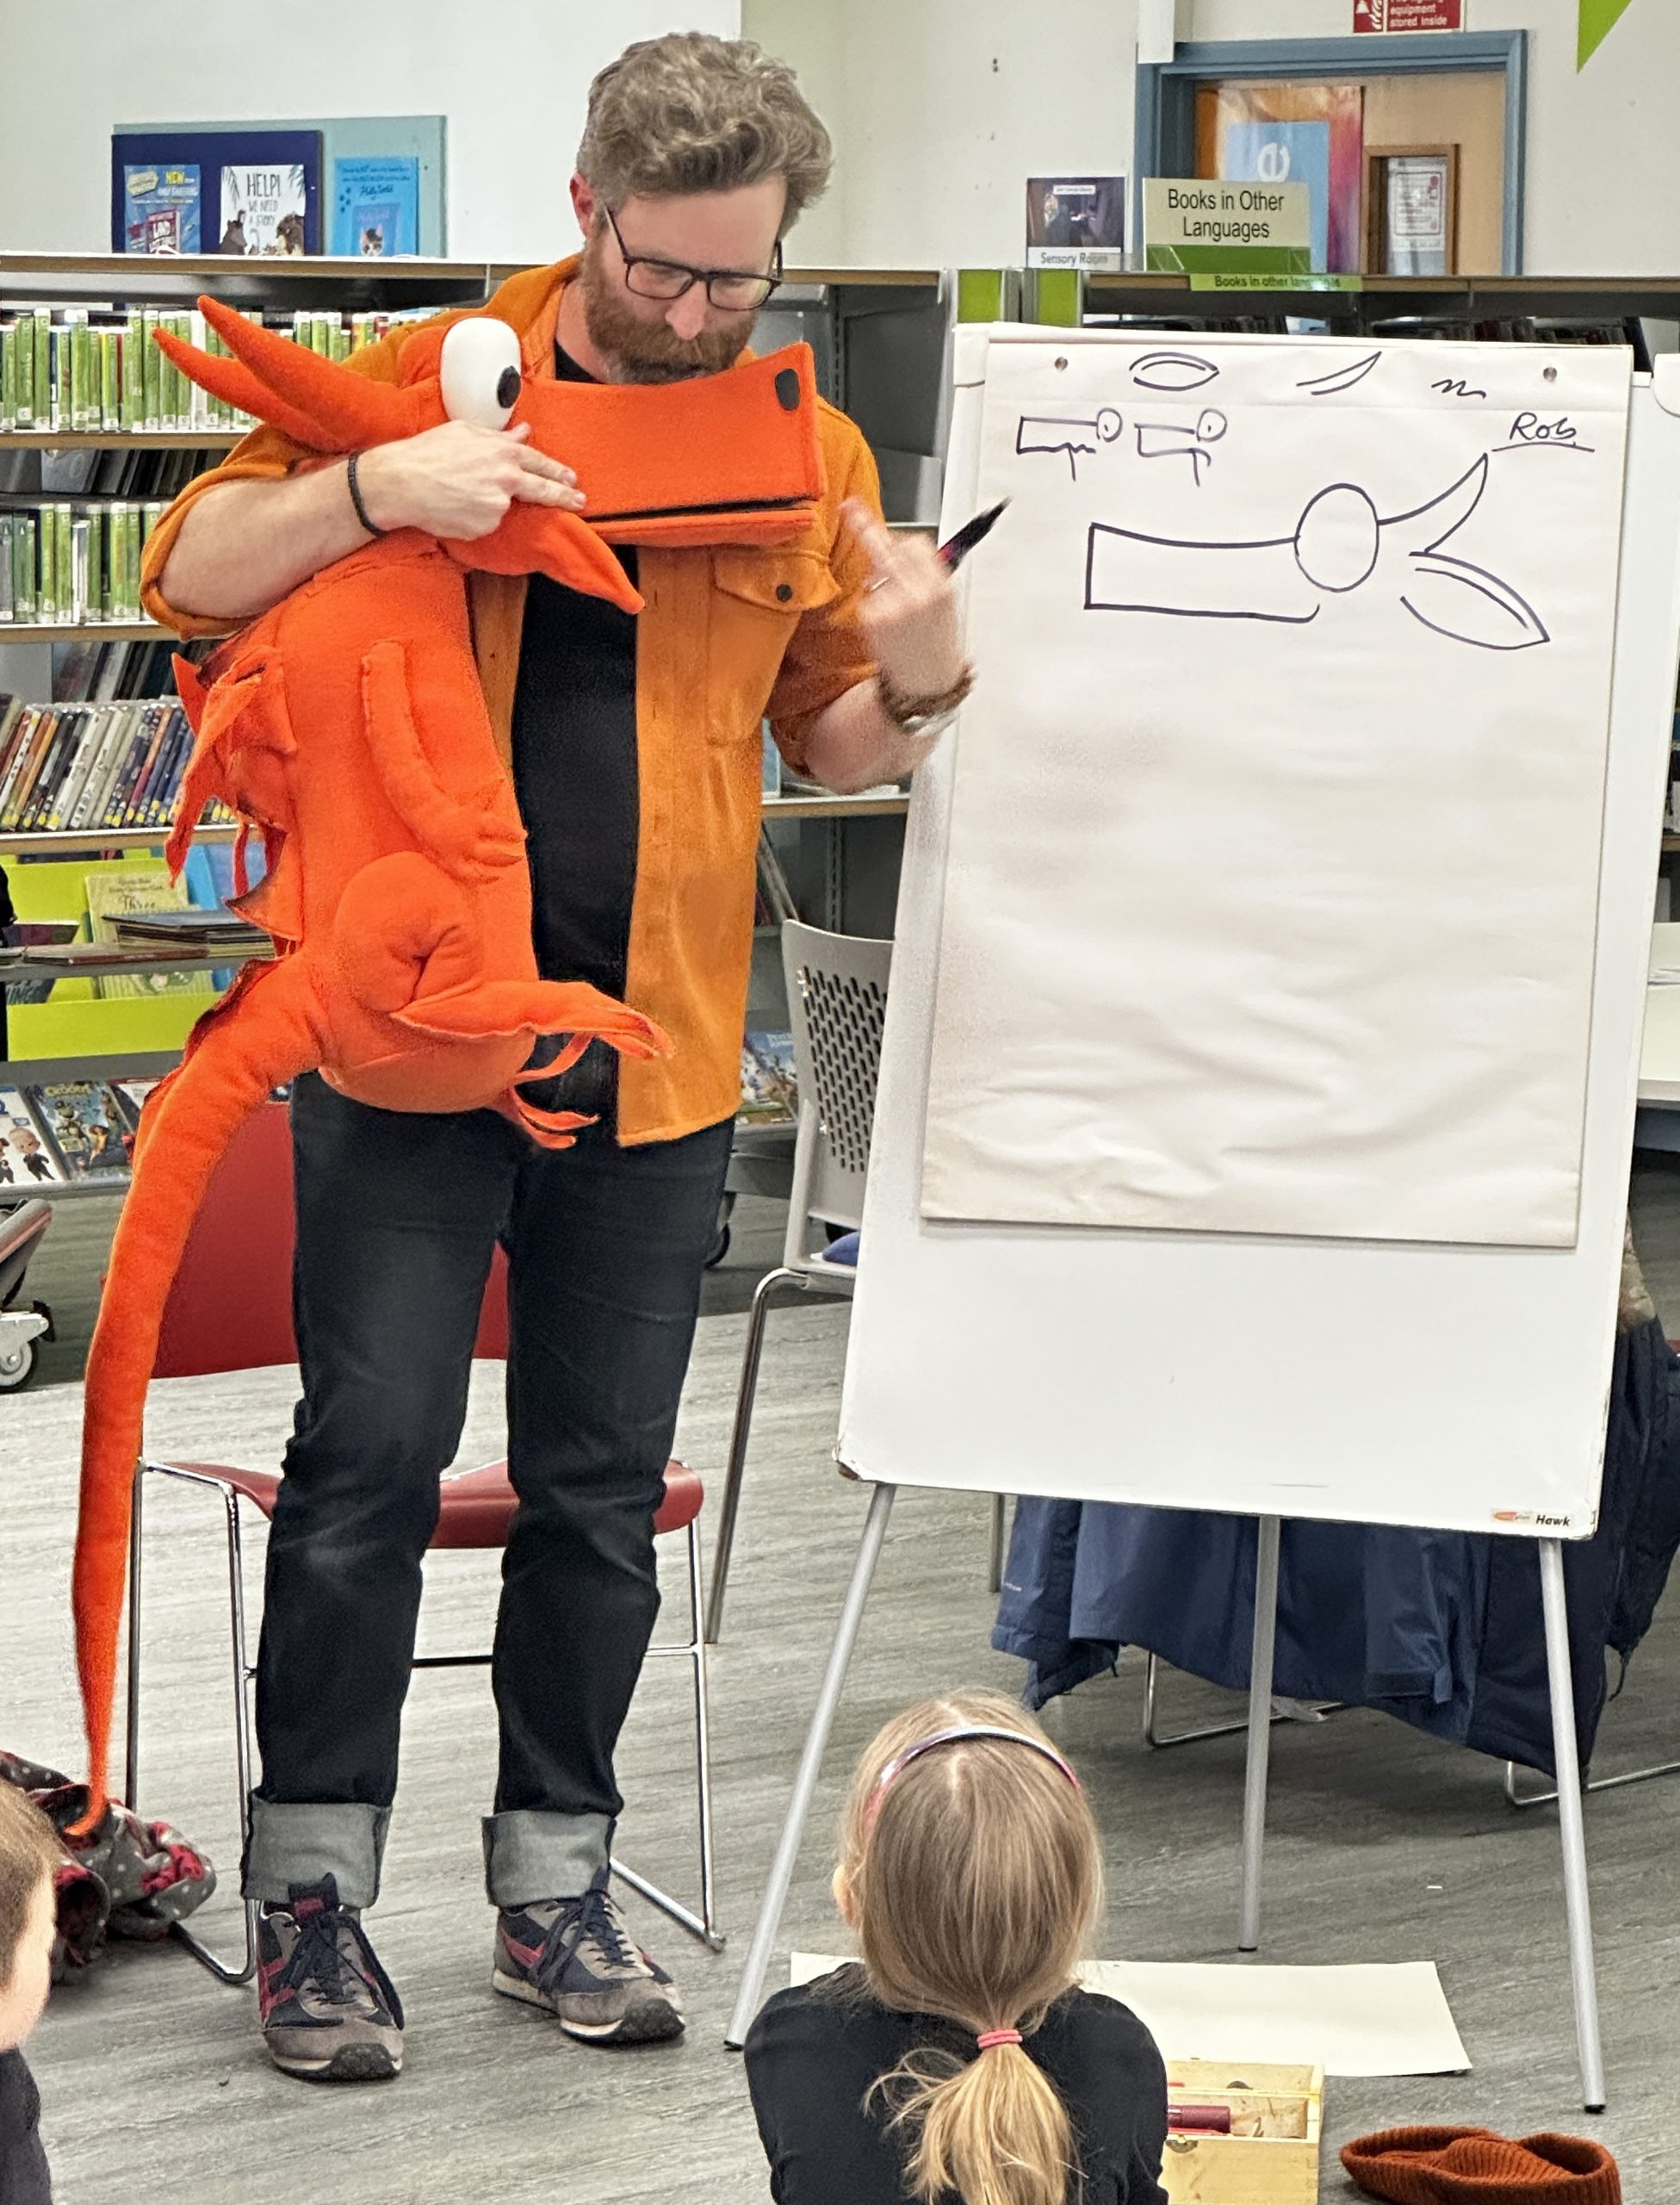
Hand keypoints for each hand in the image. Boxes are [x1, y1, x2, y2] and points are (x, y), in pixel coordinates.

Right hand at [356, 421, 585, 540]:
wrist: (401, 482)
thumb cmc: (427, 452)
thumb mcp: (465, 431)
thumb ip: (500, 435)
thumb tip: (524, 432)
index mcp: (503, 453)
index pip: (541, 465)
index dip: (559, 473)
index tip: (572, 480)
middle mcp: (505, 481)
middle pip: (543, 491)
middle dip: (564, 497)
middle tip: (579, 501)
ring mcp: (496, 508)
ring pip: (504, 507)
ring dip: (491, 502)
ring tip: (460, 491)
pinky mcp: (484, 527)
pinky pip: (486, 522)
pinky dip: (476, 516)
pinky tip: (455, 504)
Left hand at [842, 497, 965, 702]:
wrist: (926, 683)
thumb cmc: (935, 643)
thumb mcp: (944, 604)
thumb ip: (926, 572)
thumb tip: (899, 542)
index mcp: (941, 587)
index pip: (916, 544)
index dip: (898, 536)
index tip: (869, 511)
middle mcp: (920, 594)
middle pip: (888, 548)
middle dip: (868, 531)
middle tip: (849, 507)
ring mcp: (896, 606)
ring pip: (876, 573)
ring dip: (879, 581)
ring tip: (896, 608)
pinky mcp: (875, 619)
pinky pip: (867, 597)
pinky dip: (872, 604)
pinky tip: (886, 623)